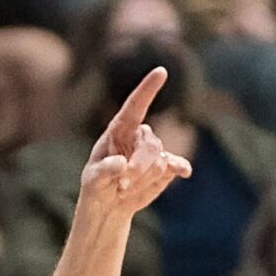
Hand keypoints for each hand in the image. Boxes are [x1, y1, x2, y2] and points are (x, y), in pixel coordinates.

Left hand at [79, 66, 192, 222]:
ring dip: (144, 179)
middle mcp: (138, 136)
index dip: (148, 88)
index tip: (161, 71)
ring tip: (125, 190)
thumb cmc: (96, 186)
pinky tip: (184, 172)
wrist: (109, 205)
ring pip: (160, 161)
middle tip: (122, 186)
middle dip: (138, 167)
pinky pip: (177, 165)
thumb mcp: (91, 180)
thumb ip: (104, 171)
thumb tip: (122, 164)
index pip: (136, 105)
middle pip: (150, 144)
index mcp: (119, 129)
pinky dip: (180, 167)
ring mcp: (154, 152)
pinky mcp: (165, 168)